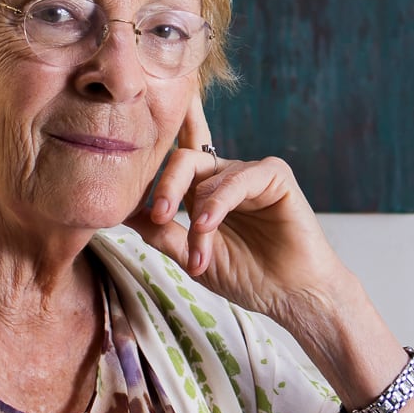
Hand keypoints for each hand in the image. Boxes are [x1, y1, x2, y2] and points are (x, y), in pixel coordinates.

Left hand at [139, 100, 365, 357]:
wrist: (290, 296)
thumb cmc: (248, 277)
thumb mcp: (191, 256)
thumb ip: (160, 232)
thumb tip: (123, 213)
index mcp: (205, 189)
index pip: (180, 154)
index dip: (165, 127)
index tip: (139, 116)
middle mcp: (225, 176)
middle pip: (183, 160)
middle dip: (165, 187)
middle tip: (157, 216)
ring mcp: (250, 173)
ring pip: (206, 177)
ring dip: (198, 221)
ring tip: (199, 255)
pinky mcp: (274, 175)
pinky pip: (238, 179)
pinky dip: (218, 203)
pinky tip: (208, 225)